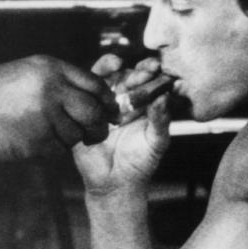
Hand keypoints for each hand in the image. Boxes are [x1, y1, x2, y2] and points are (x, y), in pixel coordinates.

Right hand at [0, 55, 110, 159]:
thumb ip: (59, 80)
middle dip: (99, 124)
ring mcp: (45, 116)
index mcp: (51, 69)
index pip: (95, 84)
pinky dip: (53, 148)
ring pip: (77, 134)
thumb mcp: (28, 73)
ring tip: (49, 132)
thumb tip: (94, 94)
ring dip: (70, 137)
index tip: (109, 108)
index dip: (106, 99)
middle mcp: (52, 90)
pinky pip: (60, 149)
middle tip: (97, 131)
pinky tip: (35, 140)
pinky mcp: (38, 141)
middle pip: (93, 111)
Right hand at [71, 55, 171, 192]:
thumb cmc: (140, 163)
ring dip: (110, 67)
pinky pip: (83, 91)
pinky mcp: (82, 108)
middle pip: (129, 76)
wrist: (113, 183)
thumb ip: (161, 121)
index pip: (149, 83)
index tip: (159, 68)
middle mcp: (123, 100)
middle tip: (147, 68)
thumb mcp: (157, 142)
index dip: (153, 73)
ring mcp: (102, 103)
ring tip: (118, 64)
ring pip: (105, 79)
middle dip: (137, 70)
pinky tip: (96, 79)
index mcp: (143, 105)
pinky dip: (89, 81)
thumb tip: (165, 97)